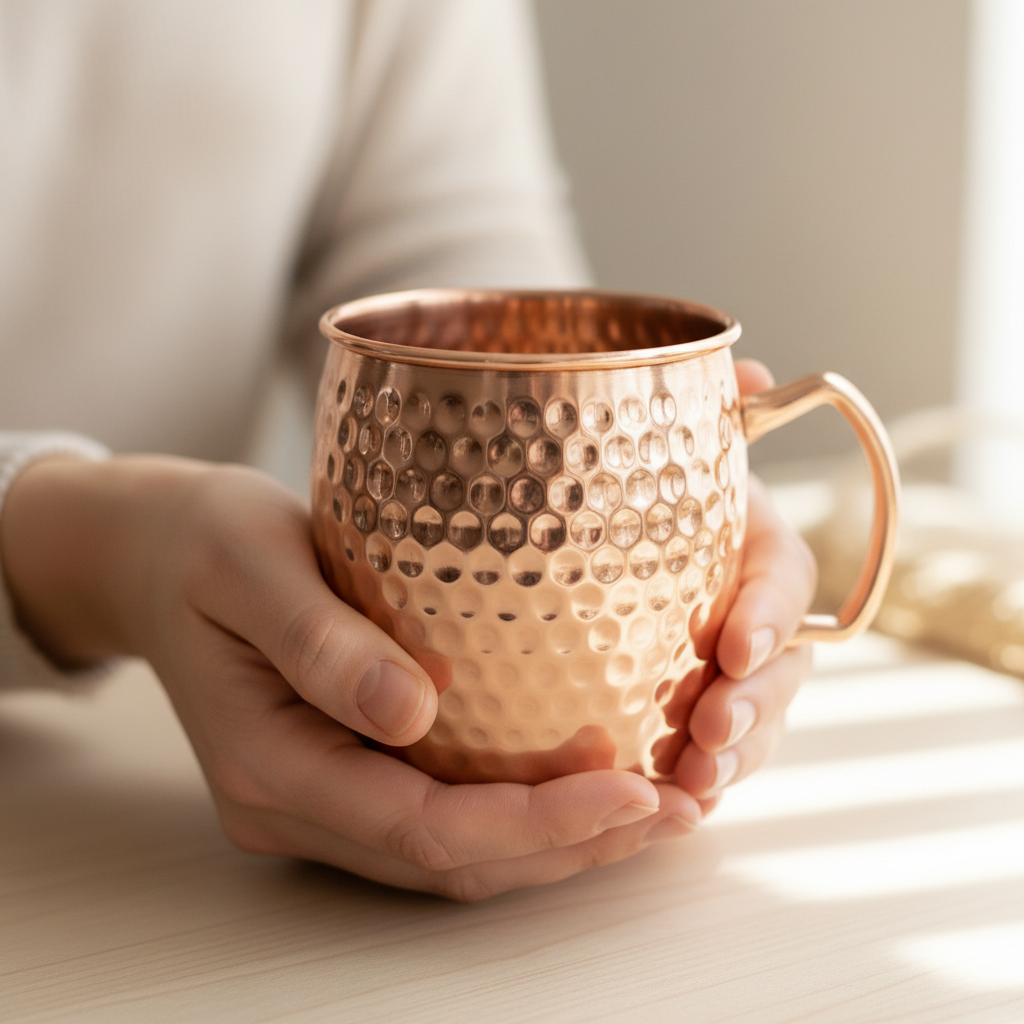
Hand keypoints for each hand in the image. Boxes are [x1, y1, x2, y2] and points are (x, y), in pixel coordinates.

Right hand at [1, 457, 699, 900]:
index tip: (631, 787)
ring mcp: (317, 800)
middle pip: (449, 860)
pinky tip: (582, 781)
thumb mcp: (250, 563)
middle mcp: (293, 803)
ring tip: (653, 805)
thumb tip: (411, 711)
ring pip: (451, 855)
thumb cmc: (203, 545)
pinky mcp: (341, 776)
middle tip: (673, 804)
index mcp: (267, 762)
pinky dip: (520, 814)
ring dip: (556, 842)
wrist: (159, 558)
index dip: (532, 823)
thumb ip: (320, 641)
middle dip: (569, 846)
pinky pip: (440, 818)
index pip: (418, 824)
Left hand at [672, 360, 816, 809]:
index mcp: (754, 551)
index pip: (783, 581)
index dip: (770, 615)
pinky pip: (708, 756)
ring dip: (729, 760)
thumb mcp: (674, 452)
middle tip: (710, 735)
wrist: (607, 536)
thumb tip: (751, 368)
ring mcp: (728, 674)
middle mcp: (753, 617)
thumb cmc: (644, 494)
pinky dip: (694, 783)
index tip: (738, 646)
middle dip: (752, 706)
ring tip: (690, 787)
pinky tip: (667, 807)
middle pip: (778, 672)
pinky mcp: (694, 714)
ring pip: (750, 725)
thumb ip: (710, 416)